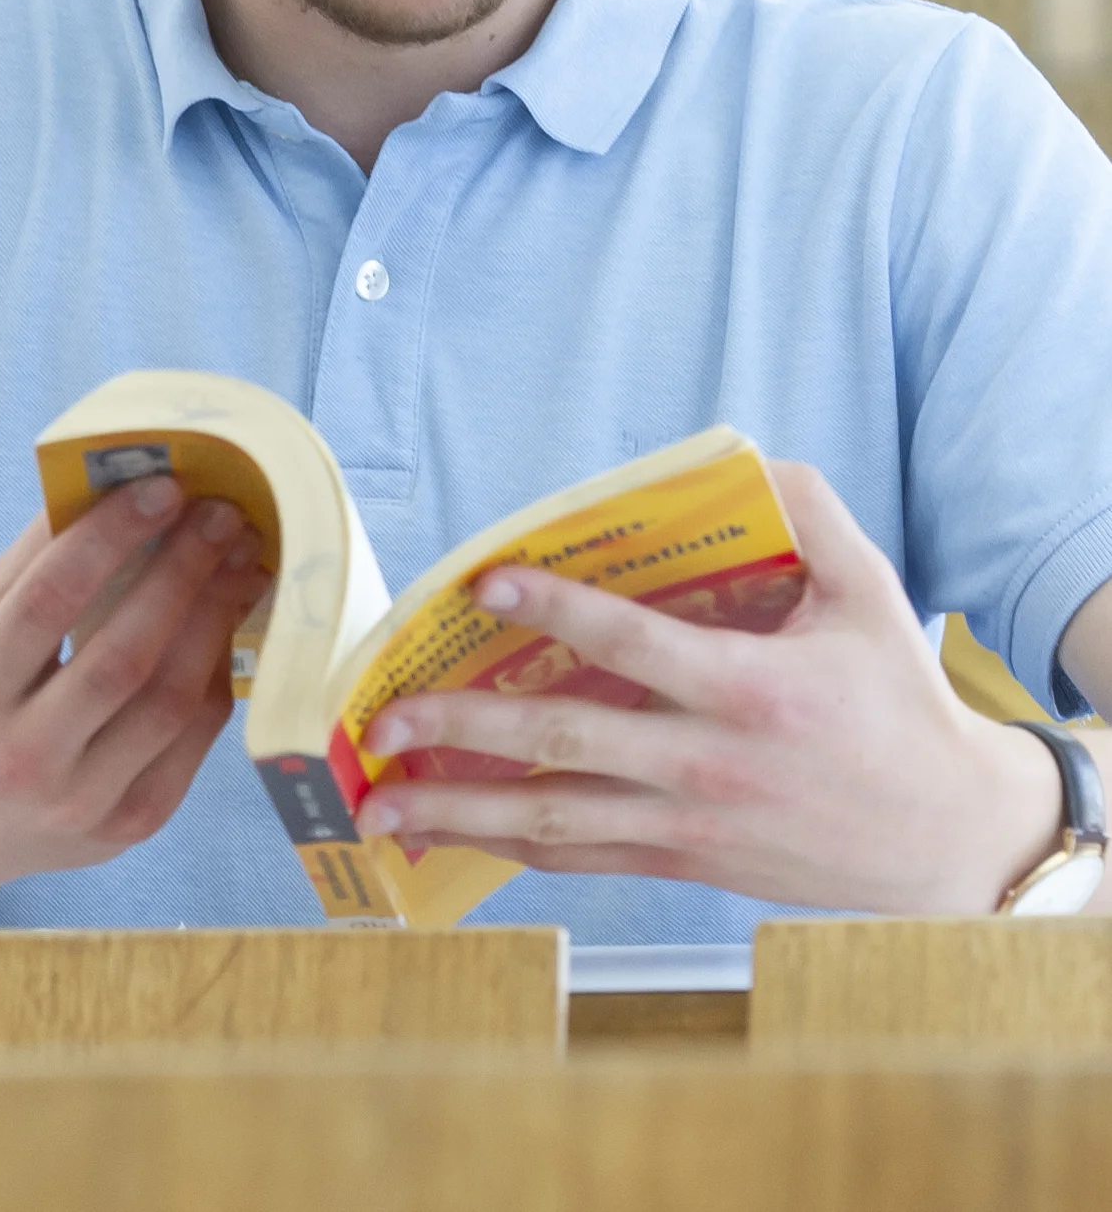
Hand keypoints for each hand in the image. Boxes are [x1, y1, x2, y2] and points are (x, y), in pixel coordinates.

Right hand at [0, 475, 268, 900]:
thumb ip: (26, 568)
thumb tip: (102, 491)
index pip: (49, 601)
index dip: (111, 538)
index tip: (162, 488)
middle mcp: (25, 756)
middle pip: (124, 656)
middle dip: (184, 574)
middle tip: (223, 516)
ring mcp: (83, 801)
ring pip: (169, 702)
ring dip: (214, 621)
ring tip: (240, 563)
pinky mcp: (129, 826)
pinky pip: (189, 743)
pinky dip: (214, 678)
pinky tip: (224, 628)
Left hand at [357, 459, 1065, 913]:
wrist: (947, 837)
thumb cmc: (900, 707)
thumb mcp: (871, 599)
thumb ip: (813, 520)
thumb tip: (753, 460)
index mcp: (751, 689)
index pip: (631, 643)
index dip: (554, 609)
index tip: (484, 583)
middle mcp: (708, 762)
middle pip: (563, 742)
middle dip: (462, 729)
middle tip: (383, 717)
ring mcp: (688, 822)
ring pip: (555, 818)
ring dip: (457, 812)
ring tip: (376, 801)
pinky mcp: (682, 863)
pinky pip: (580, 855)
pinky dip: (508, 846)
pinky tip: (443, 835)